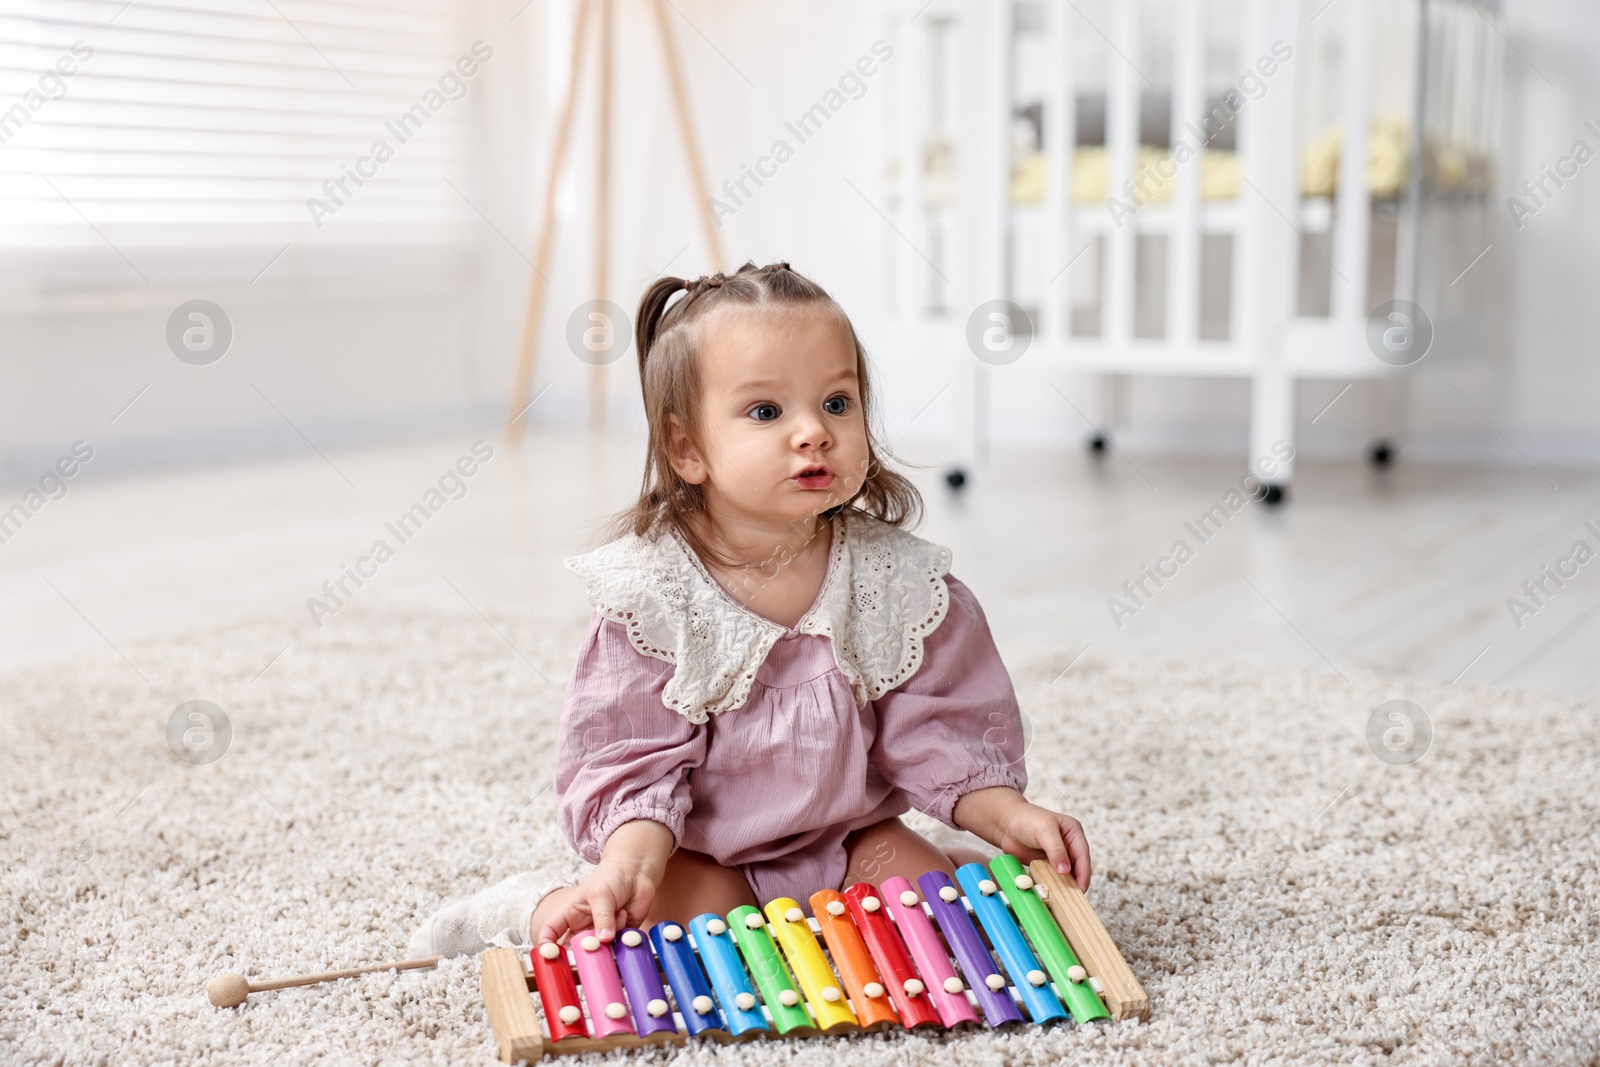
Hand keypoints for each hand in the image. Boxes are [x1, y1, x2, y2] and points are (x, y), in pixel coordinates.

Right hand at [537, 819, 672, 945]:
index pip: (552, 930)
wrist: (636, 871)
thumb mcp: (600, 894)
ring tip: (619, 912)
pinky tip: (626, 914)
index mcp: (571, 914)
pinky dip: (624, 935)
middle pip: (576, 948)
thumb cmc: (611, 877)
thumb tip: (603, 939)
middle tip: (594, 942)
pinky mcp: (621, 936)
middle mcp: (585, 927)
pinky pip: (620, 945)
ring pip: (601, 949)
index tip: (549, 954)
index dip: (547, 944)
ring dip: (610, 936)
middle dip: (583, 950)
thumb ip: (602, 917)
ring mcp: (603, 933)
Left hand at [993, 801, 1090, 891]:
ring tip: (1064, 898)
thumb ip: (1056, 850)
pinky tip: (1053, 892)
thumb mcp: (1044, 831)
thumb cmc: (1025, 819)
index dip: (1083, 872)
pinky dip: (1055, 884)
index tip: (1081, 887)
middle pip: (1078, 866)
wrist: (1005, 824)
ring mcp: (1058, 855)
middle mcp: (1068, 844)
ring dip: (1066, 884)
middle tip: (1074, 897)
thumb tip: (1066, 870)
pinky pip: (1054, 877)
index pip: (1083, 855)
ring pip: (1068, 873)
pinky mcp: (1047, 863)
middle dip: (1077, 880)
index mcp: (1073, 832)